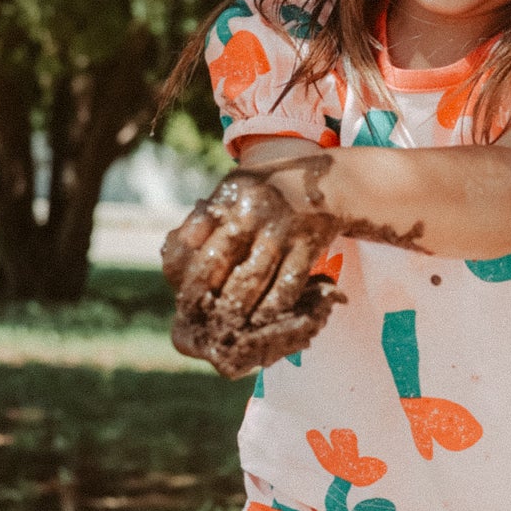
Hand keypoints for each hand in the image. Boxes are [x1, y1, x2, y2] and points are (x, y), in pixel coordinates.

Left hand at [162, 169, 344, 378]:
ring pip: (254, 283)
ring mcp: (285, 230)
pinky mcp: (309, 246)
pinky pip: (287, 288)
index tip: (186, 304)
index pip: (202, 246)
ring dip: (239, 312)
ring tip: (228, 330)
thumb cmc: (267, 191)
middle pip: (223, 266)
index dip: (192, 280)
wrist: (327, 180)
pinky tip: (261, 322)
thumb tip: (182, 244)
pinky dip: (272, 310)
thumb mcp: (234, 191)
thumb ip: (205, 218)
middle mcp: (258, 211)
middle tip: (204, 326)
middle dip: (213, 303)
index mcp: (233, 197)